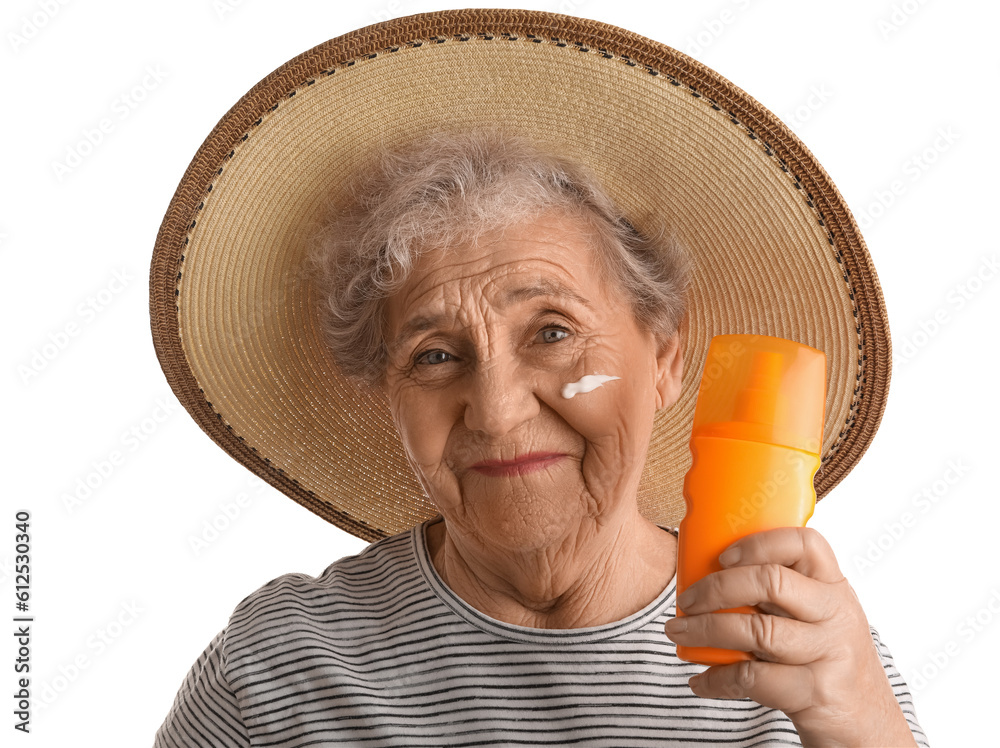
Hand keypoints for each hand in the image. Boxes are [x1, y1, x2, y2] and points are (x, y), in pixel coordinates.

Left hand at [664, 527, 916, 746]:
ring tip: (677, 632)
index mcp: (834, 588)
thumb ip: (783, 596)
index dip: (759, 543)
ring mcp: (829, 654)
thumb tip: (708, 574)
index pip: (804, 543)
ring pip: (757, 631)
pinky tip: (700, 680)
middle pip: (771, 581)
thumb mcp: (818, 619)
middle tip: (686, 600)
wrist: (868, 729)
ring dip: (705, 630)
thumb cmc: (828, 663)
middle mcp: (837, 615)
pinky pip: (753, 679)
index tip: (723, 556)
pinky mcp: (815, 692)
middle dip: (717, 587)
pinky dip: (717, 679)